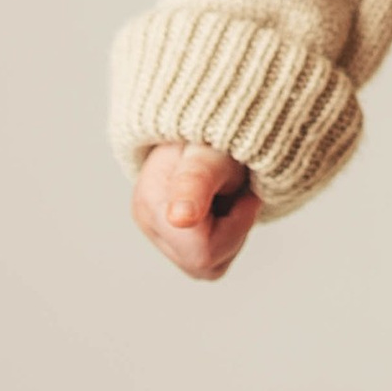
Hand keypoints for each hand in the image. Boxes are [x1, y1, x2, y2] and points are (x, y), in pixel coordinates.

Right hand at [132, 141, 259, 279]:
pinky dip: (223, 238)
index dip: (235, 224)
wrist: (206, 124)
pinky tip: (220, 207)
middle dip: (233, 229)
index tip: (244, 194)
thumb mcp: (213, 154)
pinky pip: (206, 261)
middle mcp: (146, 220)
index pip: (204, 250)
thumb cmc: (215, 135)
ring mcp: (154, 231)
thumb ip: (196, 182)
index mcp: (152, 202)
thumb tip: (180, 218)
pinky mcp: (167, 237)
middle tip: (237, 191)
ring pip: (207, 266)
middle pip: (205, 262)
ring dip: (230, 234)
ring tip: (226, 194)